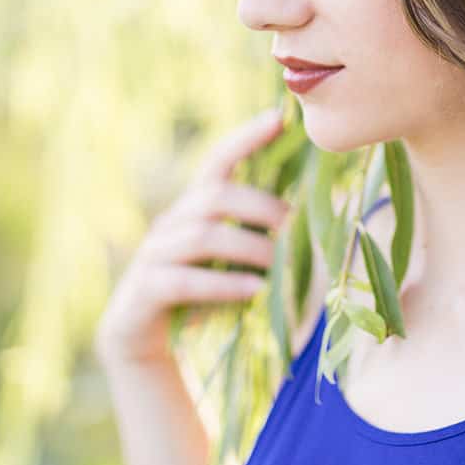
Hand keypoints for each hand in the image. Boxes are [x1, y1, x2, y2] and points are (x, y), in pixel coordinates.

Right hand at [94, 107, 293, 371]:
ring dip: (251, 248)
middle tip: (298, 227)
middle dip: (262, 206)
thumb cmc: (202, 299)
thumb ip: (261, 242)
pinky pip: (185, 281)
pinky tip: (256, 292)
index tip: (278, 117)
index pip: (218, 162)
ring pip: (203, 236)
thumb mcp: (234, 265)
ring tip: (282, 265)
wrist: (145, 347)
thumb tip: (319, 231)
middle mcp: (171, 223)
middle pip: (215, 195)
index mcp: (194, 210)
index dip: (246, 138)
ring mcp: (153, 255)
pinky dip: (225, 285)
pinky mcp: (145, 290)